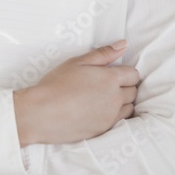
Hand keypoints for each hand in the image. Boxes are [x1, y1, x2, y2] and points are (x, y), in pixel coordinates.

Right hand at [13, 40, 139, 145]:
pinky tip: (99, 112)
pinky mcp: (103, 130)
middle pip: (133, 91)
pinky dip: (114, 116)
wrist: (41, 113)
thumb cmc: (56, 84)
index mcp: (110, 79)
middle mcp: (115, 98)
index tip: (112, 74)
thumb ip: (104, 53)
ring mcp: (110, 117)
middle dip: (124, 87)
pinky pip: (119, 122)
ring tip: (103, 100)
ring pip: (128, 108)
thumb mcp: (78, 62)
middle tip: (105, 86)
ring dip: (122, 102)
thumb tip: (123, 44)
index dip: (125, 72)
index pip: (134, 74)